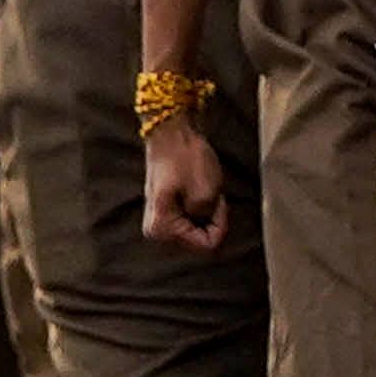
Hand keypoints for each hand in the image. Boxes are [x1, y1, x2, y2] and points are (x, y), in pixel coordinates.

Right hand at [142, 106, 233, 254]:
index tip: (218, 201)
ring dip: (206, 211)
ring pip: (198, 227)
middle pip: (199, 239)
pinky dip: (200, 205)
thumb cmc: (185, 157)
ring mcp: (159, 218)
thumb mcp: (207, 191)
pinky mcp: (165, 208)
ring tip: (202, 187)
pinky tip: (197, 187)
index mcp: (161, 229)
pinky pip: (192, 217)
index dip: (220, 224)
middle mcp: (156, 229)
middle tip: (211, 193)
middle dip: (211, 219)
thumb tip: (205, 221)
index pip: (206, 245)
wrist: (171, 131)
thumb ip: (208, 217)